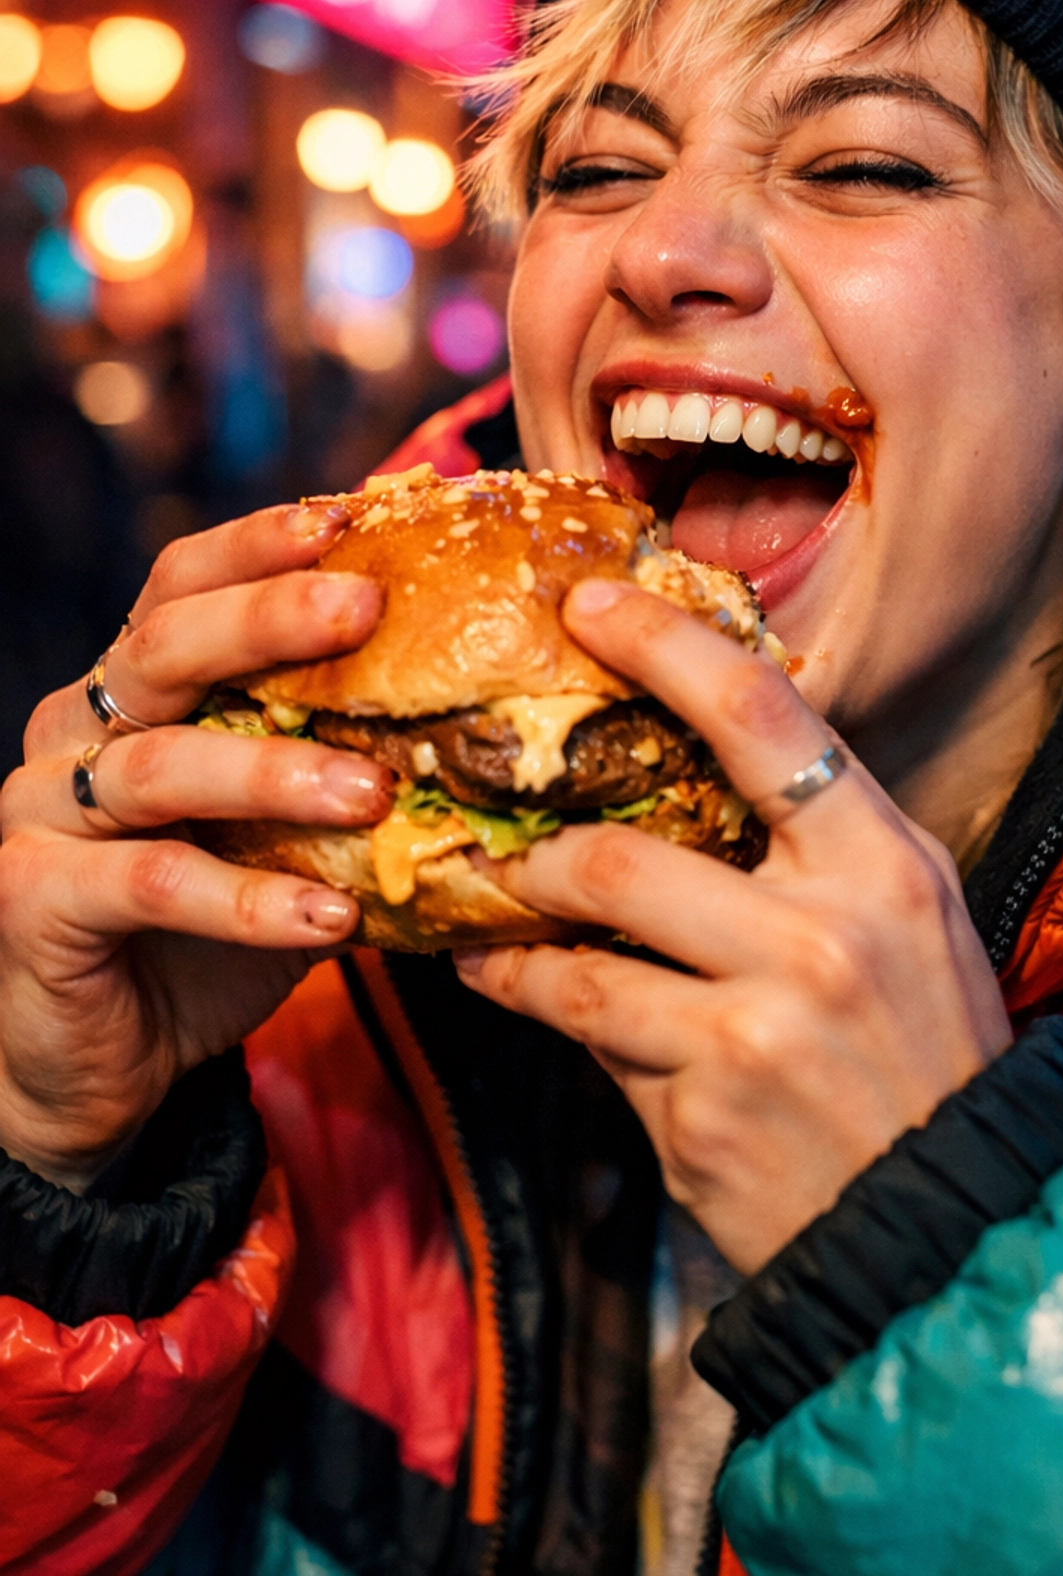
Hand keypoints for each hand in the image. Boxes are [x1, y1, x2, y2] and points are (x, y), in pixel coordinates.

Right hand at [0, 505, 392, 1190]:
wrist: (108, 1060)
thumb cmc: (212, 928)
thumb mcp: (289, 832)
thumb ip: (350, 764)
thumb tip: (503, 718)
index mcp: (133, 691)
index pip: (182, 584)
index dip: (257, 544)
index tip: (350, 514)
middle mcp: (77, 731)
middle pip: (165, 647)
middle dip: (267, 617)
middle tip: (364, 608)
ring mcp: (47, 812)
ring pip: (161, 764)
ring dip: (275, 772)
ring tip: (375, 791)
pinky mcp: (38, 900)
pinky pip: (152, 885)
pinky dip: (246, 900)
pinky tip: (328, 918)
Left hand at [456, 579, 1011, 1273]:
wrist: (953, 1230)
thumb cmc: (925, 1057)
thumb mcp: (907, 924)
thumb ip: (815, 847)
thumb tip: (690, 767)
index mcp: (884, 864)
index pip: (765, 716)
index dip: (665, 646)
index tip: (588, 604)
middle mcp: (825, 936)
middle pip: (622, 854)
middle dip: (537, 854)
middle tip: (497, 844)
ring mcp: (759, 1029)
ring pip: (581, 958)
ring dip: (512, 945)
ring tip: (486, 935)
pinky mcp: (702, 1115)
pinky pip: (595, 1044)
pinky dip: (555, 1021)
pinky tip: (534, 1008)